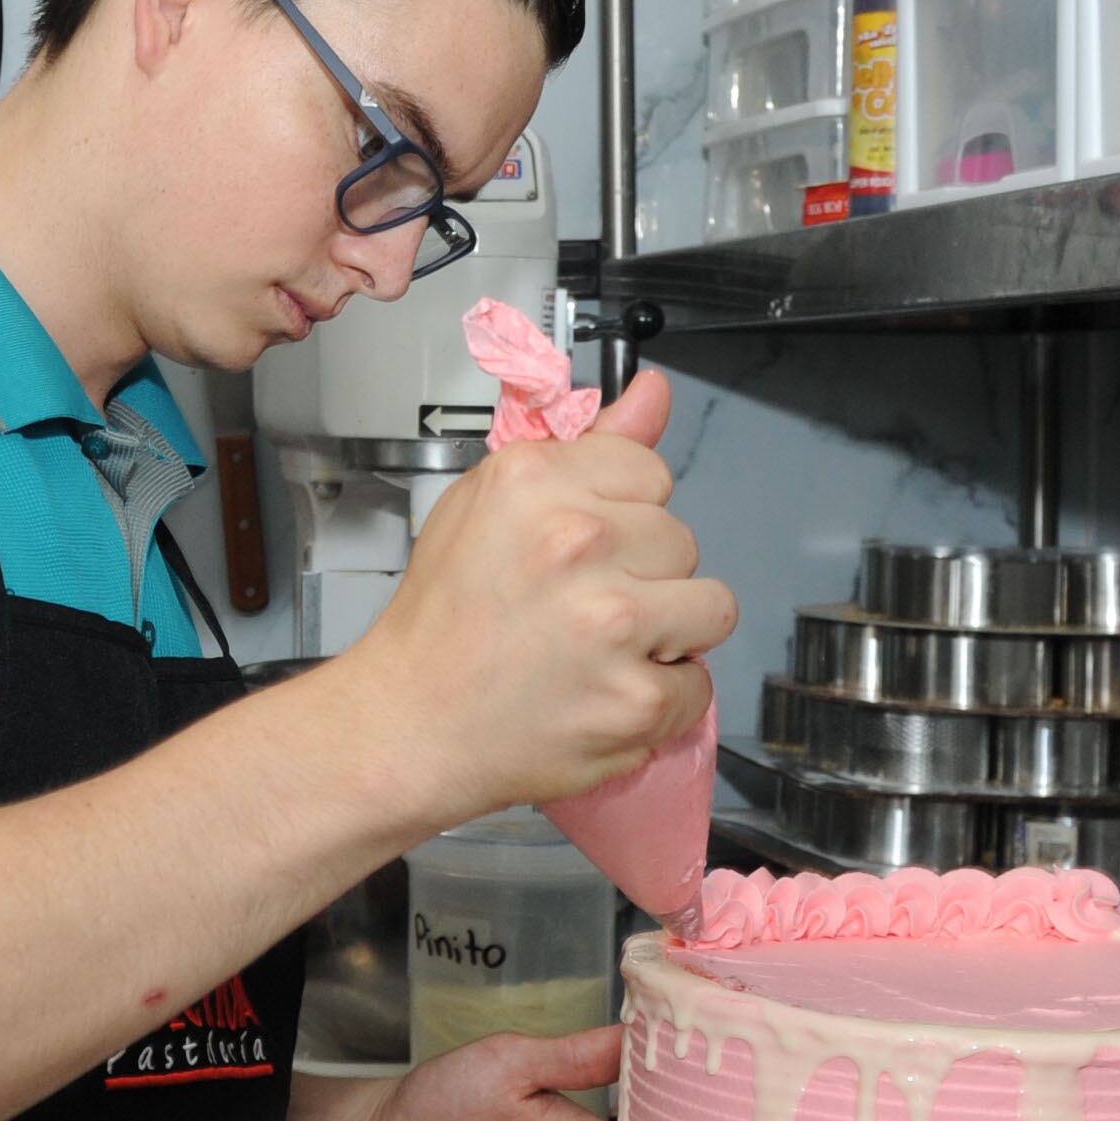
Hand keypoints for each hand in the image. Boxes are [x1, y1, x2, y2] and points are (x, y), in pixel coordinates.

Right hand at [329, 367, 732, 831]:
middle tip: (577, 608)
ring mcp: (613, 622)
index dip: (619, 514)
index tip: (583, 548)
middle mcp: (577, 541)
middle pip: (681, 539)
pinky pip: (697, 684)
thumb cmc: (441, 623)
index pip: (649, 472)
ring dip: (668, 634)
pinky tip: (602, 693)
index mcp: (534, 481)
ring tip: (602, 650)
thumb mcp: (488, 505)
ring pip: (710, 607)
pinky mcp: (636, 698)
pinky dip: (659, 700)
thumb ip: (585, 448)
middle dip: (642, 575)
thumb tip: (653, 394)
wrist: (409, 725)